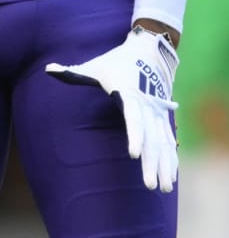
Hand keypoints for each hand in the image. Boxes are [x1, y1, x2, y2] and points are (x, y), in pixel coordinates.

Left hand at [46, 27, 179, 192]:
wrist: (149, 49)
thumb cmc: (117, 60)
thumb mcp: (96, 65)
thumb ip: (74, 72)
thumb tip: (48, 68)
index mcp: (131, 94)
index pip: (133, 118)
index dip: (135, 136)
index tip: (134, 155)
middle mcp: (148, 105)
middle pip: (151, 138)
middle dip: (152, 163)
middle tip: (150, 186)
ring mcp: (158, 112)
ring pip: (163, 143)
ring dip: (165, 165)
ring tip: (164, 188)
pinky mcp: (163, 116)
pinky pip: (168, 140)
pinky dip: (171, 158)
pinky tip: (171, 177)